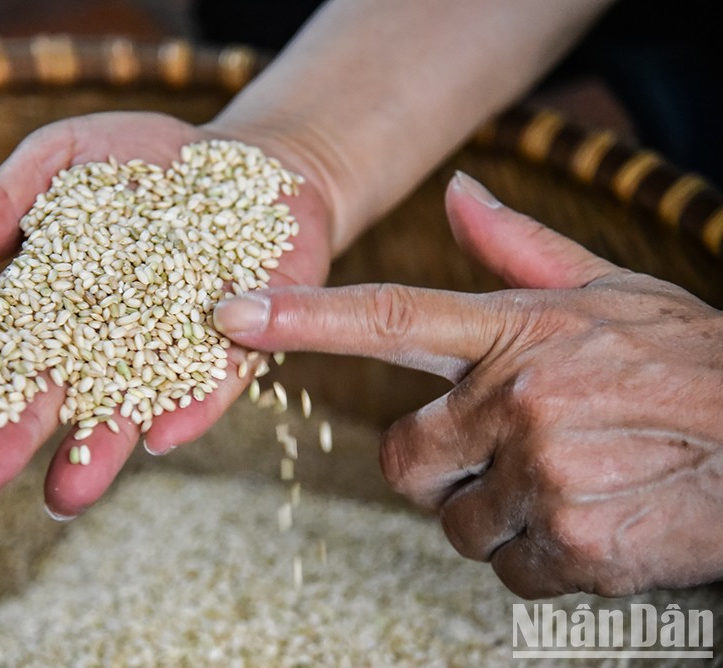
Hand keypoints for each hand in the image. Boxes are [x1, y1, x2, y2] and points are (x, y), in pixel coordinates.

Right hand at [0, 111, 332, 517]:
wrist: (247, 158)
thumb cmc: (138, 157)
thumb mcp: (59, 158)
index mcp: (54, 295)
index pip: (0, 343)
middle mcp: (108, 335)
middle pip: (56, 390)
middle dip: (15, 435)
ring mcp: (173, 344)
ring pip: (130, 404)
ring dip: (97, 449)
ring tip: (63, 497)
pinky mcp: (239, 344)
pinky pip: (213, 382)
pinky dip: (192, 409)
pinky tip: (162, 439)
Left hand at [213, 171, 722, 598]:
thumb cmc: (691, 363)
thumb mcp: (612, 292)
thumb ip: (520, 251)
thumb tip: (458, 192)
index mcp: (517, 334)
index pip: (388, 319)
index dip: (302, 317)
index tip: (232, 313)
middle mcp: (518, 400)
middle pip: (403, 463)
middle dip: (439, 472)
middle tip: (507, 456)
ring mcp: (544, 475)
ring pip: (460, 527)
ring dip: (503, 519)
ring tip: (573, 483)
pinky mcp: (575, 546)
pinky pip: (513, 573)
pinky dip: (547, 561)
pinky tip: (599, 521)